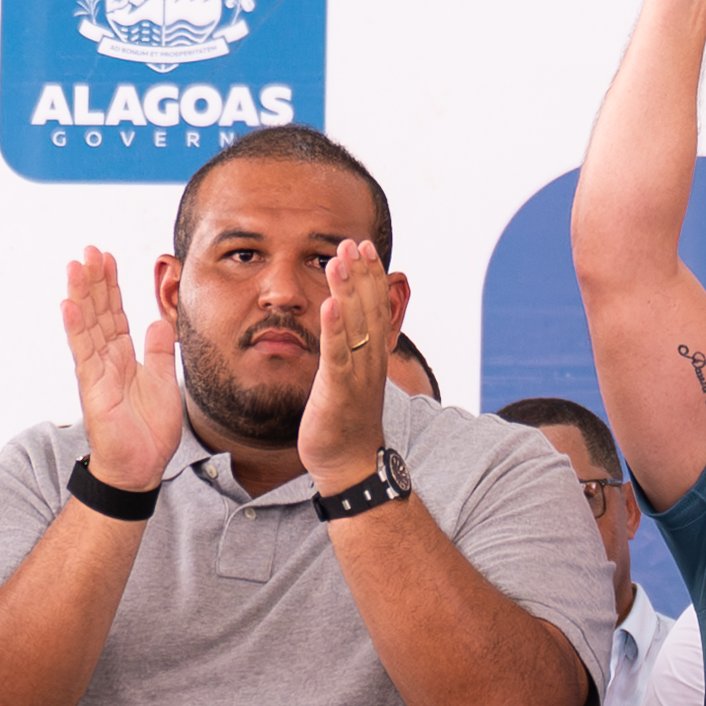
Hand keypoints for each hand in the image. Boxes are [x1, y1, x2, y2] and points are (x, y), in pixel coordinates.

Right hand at [63, 248, 182, 496]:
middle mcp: (106, 359)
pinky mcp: (92, 388)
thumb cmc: (149, 430)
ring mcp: (96, 372)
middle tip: (89, 249)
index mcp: (124, 357)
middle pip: (99, 312)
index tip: (108, 257)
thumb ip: (159, 351)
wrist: (141, 468)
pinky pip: (83, 352)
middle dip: (94, 280)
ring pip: (87, 325)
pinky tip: (68, 304)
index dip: (112, 285)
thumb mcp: (164, 381)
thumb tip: (159, 321)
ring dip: (81, 294)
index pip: (115, 313)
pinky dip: (75, 328)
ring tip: (75, 265)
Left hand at [299, 236, 402, 495]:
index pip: (376, 308)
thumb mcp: (350, 378)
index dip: (371, 276)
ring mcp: (357, 375)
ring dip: (349, 290)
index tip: (364, 247)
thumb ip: (348, 350)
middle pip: (370, 309)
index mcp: (372, 356)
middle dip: (361, 274)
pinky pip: (338, 355)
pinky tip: (329, 305)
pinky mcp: (339, 391)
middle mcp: (370, 360)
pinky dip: (335, 328)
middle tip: (353, 241)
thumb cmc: (345, 421)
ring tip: (340, 260)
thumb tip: (342, 327)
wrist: (350, 464)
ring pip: (356, 326)